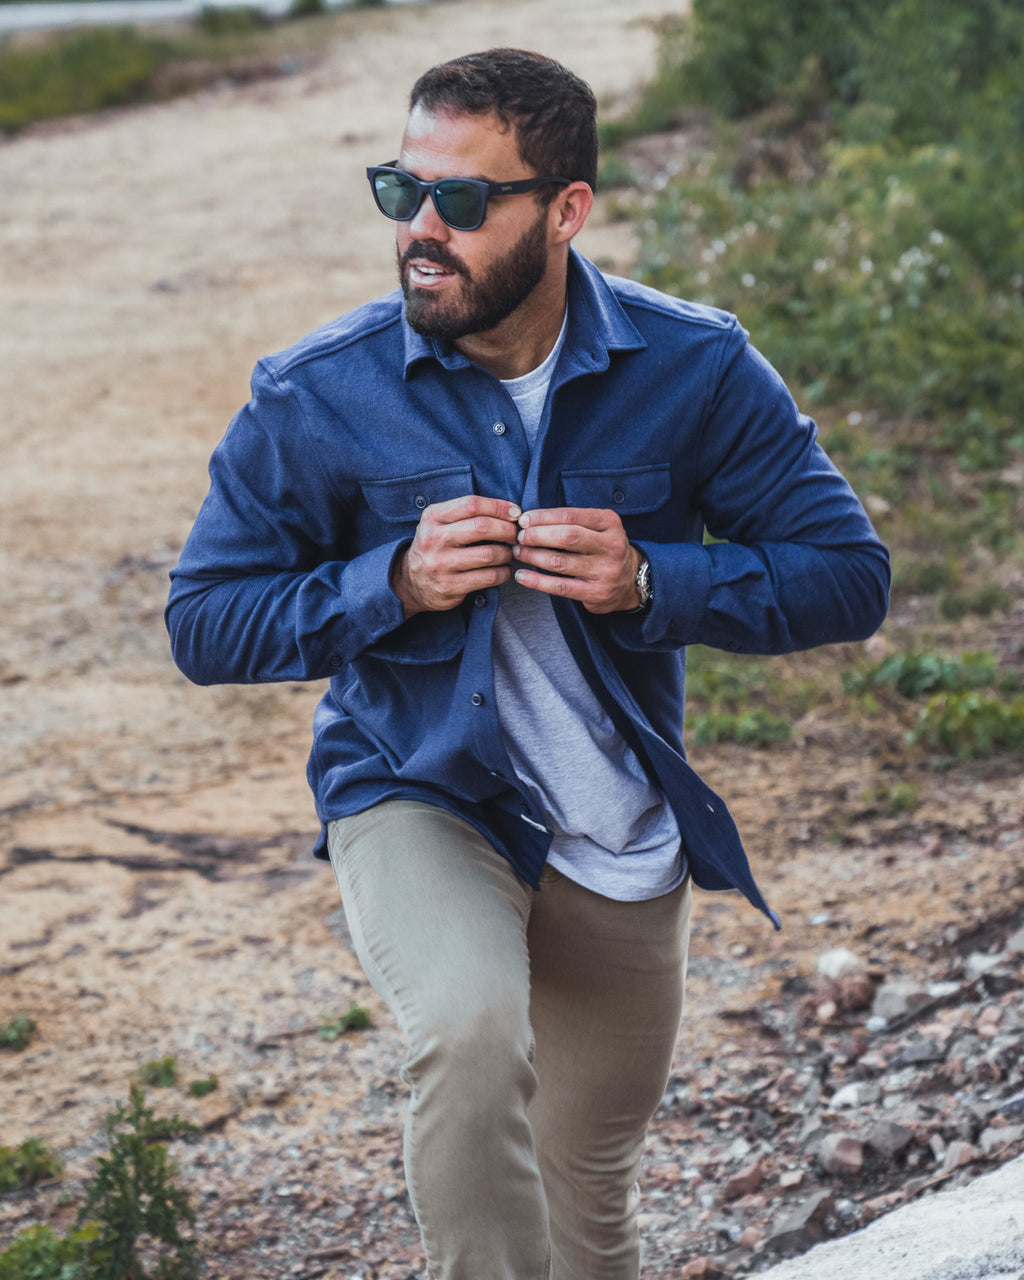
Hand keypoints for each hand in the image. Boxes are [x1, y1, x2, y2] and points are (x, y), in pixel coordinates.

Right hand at [392, 495, 520, 616]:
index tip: (515, 513)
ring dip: (507, 553)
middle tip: (515, 535)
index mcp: (432, 517)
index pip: (471, 504)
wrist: (410, 582)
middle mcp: (434, 539)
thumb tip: (511, 512)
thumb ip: (467, 514)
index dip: (499, 507)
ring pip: (489, 554)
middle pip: (481, 527)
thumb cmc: (436, 546)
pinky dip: (503, 573)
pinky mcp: (450, 586)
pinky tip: (502, 570)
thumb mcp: (440, 523)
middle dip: (507, 530)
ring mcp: (441, 564)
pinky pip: (488, 577)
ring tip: (508, 553)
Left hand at [512, 507, 641, 613]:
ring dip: (533, 556)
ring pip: (560, 562)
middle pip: (567, 537)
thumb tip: (529, 520)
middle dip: (537, 536)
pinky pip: (560, 587)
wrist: (631, 581)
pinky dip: (537, 581)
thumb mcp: (598, 527)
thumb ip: (572, 521)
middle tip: (519, 537)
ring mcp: (605, 571)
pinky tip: (522, 576)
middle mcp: (611, 546)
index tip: (524, 520)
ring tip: (518, 552)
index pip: (571, 515)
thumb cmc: (604, 548)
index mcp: (610, 522)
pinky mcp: (597, 593)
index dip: (543, 517)